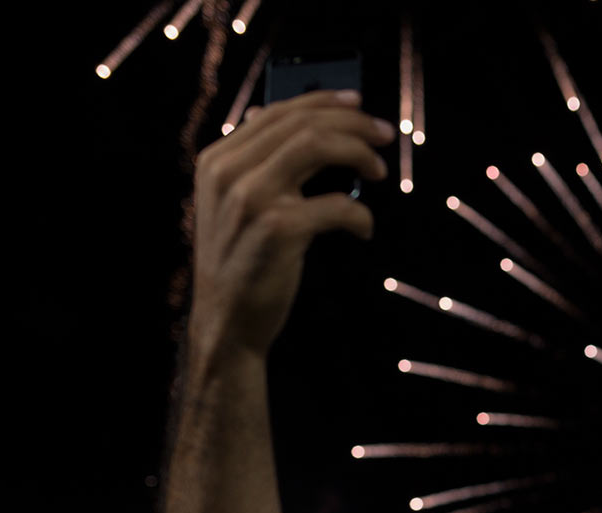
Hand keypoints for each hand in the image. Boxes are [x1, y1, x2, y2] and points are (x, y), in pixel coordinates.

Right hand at [189, 89, 394, 357]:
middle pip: (301, 123)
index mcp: (216, 160)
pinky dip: (360, 213)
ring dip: (359, 152)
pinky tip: (364, 227)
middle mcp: (229, 172)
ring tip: (380, 171)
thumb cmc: (240, 264)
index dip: (322, 101)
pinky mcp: (278, 228)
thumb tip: (280, 118)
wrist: (226, 321)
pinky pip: (337, 204)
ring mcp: (251, 198)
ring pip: (317, 145)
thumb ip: (252, 164)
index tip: (357, 104)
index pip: (275, 112)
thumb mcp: (231, 206)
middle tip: (384, 135)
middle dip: (352, 123)